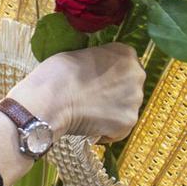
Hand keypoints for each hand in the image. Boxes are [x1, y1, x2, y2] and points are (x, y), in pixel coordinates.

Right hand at [10, 43, 145, 143]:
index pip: (124, 66)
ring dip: (110, 112)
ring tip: (88, 113)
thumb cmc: (56, 75)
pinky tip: (89, 125)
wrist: (50, 101)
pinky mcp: (128, 122)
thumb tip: (94, 71)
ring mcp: (135, 100)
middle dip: (114, 94)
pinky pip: (119, 130)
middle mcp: (137, 74)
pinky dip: (106, 131)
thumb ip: (96, 61)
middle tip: (91, 99)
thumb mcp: (79, 54)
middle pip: (129, 87)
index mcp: (125, 53)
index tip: (94, 82)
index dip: (108, 76)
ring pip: (125, 109)